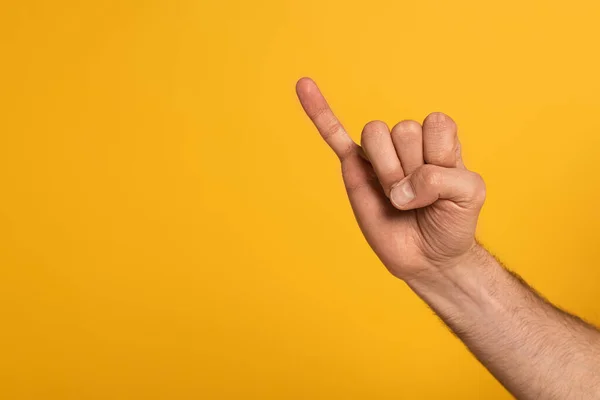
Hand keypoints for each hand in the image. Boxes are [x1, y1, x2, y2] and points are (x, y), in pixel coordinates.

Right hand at [296, 78, 485, 279]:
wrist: (429, 257)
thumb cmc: (452, 222)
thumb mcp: (471, 196)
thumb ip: (443, 178)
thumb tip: (397, 188)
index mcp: (439, 140)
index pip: (435, 123)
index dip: (440, 156)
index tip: (449, 186)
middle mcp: (408, 143)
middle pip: (402, 129)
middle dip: (412, 169)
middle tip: (419, 198)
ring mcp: (379, 156)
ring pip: (374, 133)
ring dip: (387, 169)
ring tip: (396, 196)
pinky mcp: (354, 171)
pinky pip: (334, 136)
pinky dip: (318, 111)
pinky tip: (304, 86)